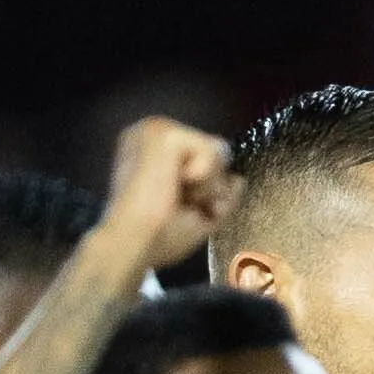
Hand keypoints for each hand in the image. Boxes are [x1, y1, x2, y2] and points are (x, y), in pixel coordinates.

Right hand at [96, 115, 235, 272]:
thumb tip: (239, 180)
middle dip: (209, 187)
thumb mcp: (195, 217)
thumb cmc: (155, 240)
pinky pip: (211, 150)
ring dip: (206, 186)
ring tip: (175, 197)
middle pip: (215, 151)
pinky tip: (174, 185)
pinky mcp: (164, 132)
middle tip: (179, 205)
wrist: (134, 243)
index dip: (204, 188)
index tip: (178, 208)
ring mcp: (156, 130)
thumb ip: (218, 195)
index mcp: (151, 153)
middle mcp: (151, 135)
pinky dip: (202, 178)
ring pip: (218, 150)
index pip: (201, 158)